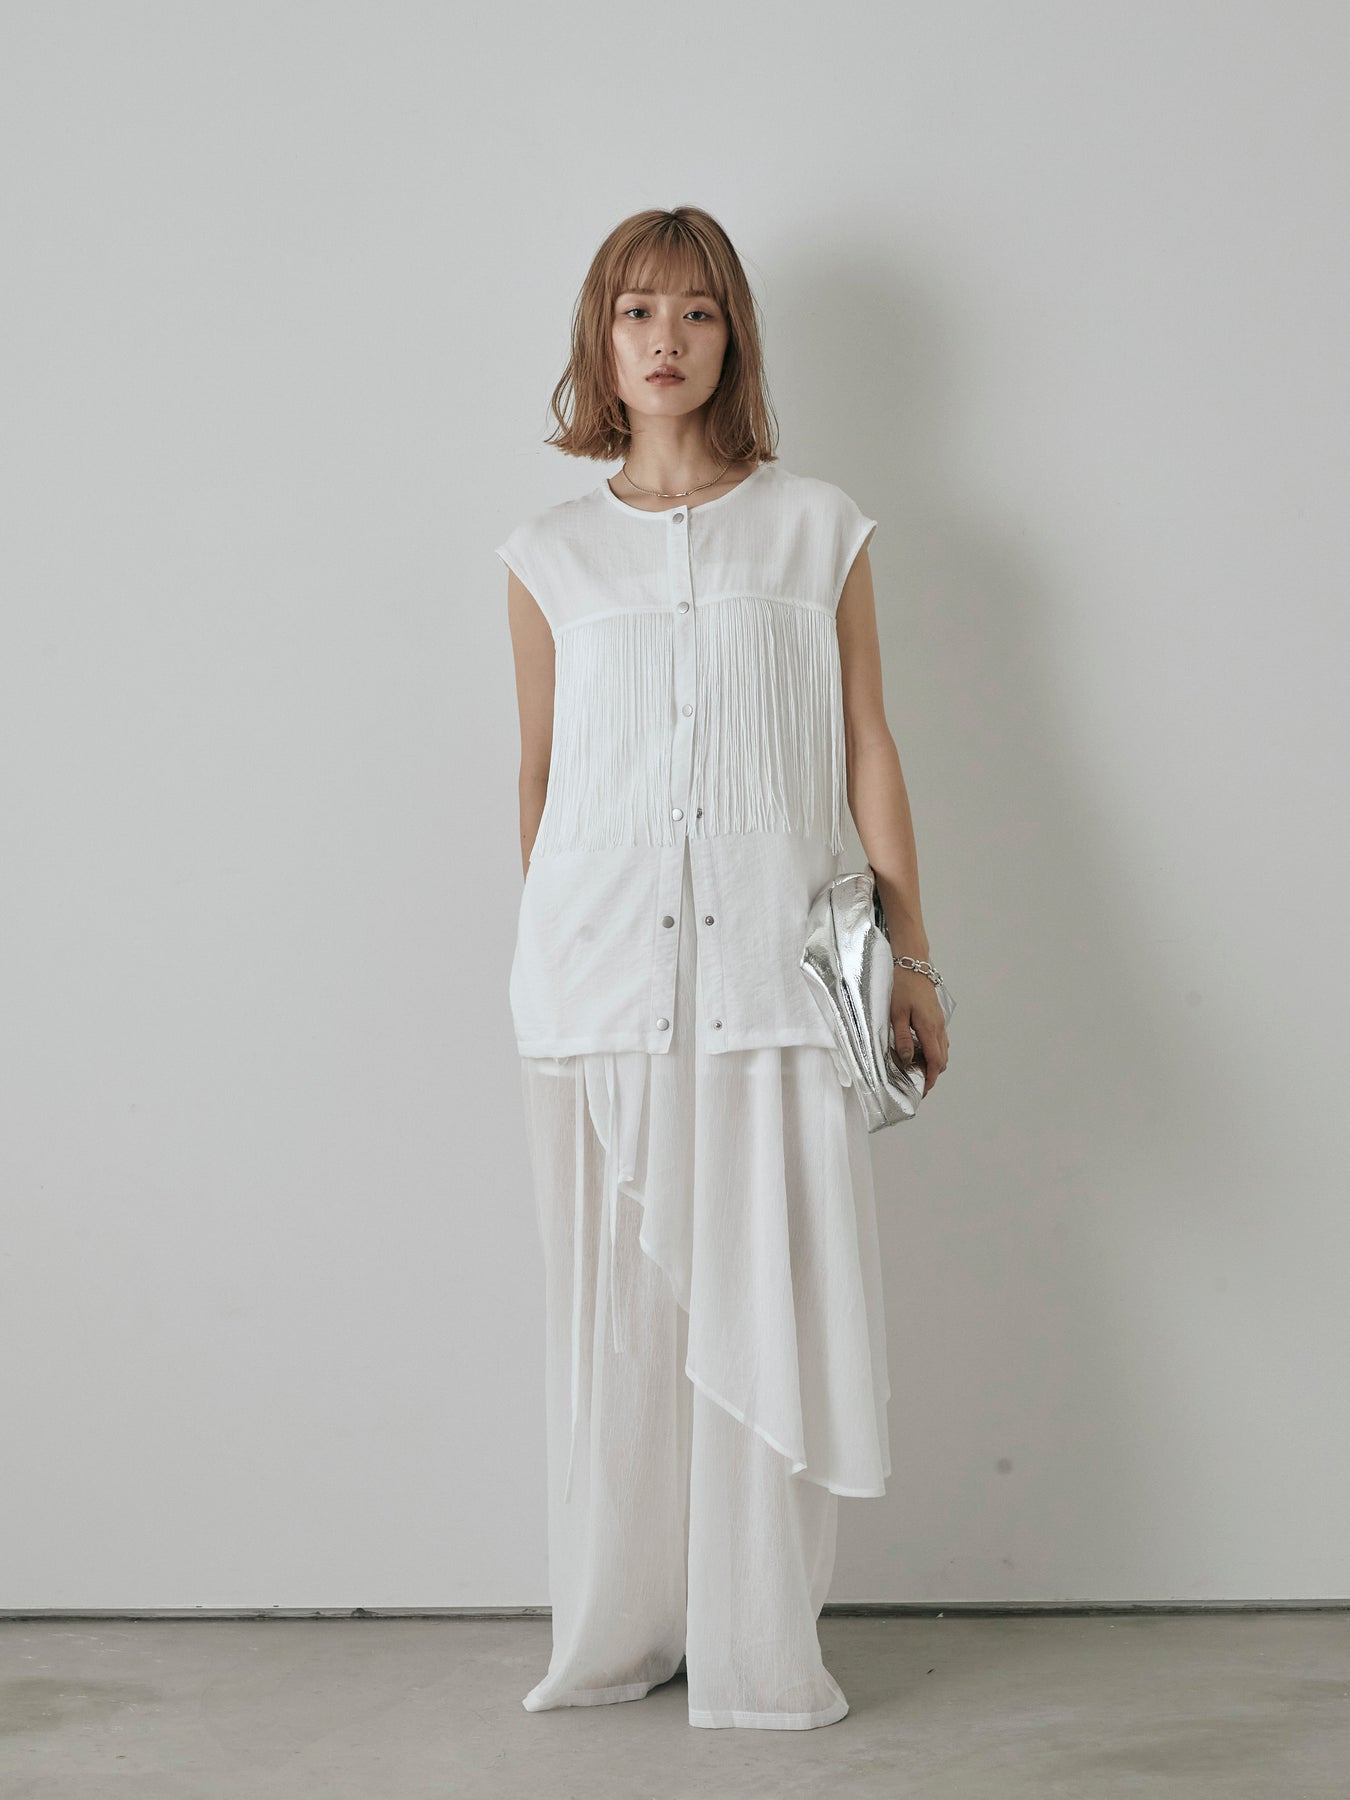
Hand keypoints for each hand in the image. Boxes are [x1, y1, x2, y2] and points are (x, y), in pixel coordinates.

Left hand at [889, 968, 948, 1097]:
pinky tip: (920, 1052)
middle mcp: (938, 1027)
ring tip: (918, 1070)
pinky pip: (940, 1041)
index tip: (923, 1090)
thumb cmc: (903, 987)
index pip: (935, 1061)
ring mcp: (940, 1022)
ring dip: (934, 1063)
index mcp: (929, 1028)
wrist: (914, 966)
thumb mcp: (896, 1014)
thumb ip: (902, 1038)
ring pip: (943, 1051)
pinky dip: (934, 1052)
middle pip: (942, 1060)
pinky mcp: (937, 1018)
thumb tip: (906, 1060)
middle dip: (932, 1074)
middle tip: (918, 1083)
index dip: (930, 1079)